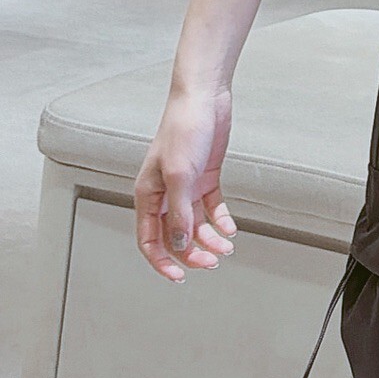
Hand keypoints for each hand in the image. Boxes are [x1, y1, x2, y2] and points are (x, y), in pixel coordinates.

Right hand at [134, 84, 236, 282]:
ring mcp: (185, 187)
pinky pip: (211, 209)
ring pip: (195, 225)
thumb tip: (179, 245)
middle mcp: (164, 194)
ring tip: (227, 247)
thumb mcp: (180, 175)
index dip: (161, 262)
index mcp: (148, 194)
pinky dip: (221, 221)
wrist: (204, 99)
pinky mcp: (205, 178)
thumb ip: (178, 213)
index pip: (148, 239)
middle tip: (212, 263)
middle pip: (174, 237)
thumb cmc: (183, 130)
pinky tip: (230, 228)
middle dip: (192, 254)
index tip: (179, 278)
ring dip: (209, 240)